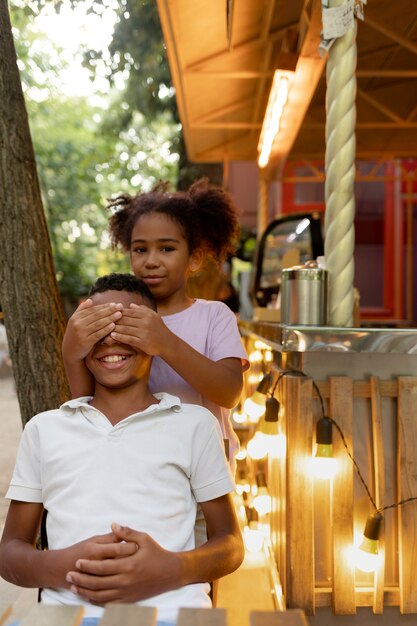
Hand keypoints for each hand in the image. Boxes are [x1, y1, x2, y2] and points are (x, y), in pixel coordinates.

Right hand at [50, 531, 137, 589]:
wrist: (60, 569)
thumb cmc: (78, 551)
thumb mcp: (92, 540)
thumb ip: (108, 537)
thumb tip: (123, 532)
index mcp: (95, 551)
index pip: (116, 548)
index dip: (130, 546)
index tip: (139, 544)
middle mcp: (95, 566)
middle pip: (118, 563)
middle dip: (132, 559)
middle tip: (142, 555)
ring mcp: (94, 580)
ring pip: (115, 578)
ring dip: (127, 573)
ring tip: (136, 568)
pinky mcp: (94, 590)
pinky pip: (109, 590)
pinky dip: (119, 586)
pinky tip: (126, 580)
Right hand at [62, 299, 122, 361]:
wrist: (70, 352)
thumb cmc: (75, 335)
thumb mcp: (75, 322)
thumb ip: (82, 311)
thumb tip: (90, 300)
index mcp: (76, 317)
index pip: (93, 310)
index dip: (104, 306)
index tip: (114, 304)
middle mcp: (77, 324)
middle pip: (96, 315)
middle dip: (110, 310)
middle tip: (120, 306)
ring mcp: (81, 333)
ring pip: (98, 324)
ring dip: (110, 318)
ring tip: (120, 314)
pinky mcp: (85, 342)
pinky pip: (97, 334)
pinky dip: (106, 329)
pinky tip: (113, 325)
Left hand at [66, 524, 181, 602]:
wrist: (170, 573)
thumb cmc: (157, 553)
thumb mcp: (144, 539)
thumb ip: (127, 532)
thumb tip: (113, 525)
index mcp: (129, 565)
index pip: (102, 567)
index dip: (87, 565)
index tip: (76, 562)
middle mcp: (126, 581)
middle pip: (98, 582)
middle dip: (81, 579)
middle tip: (68, 575)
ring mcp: (127, 592)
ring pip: (101, 595)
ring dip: (85, 592)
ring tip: (73, 587)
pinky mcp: (129, 600)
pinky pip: (109, 603)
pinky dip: (96, 601)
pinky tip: (88, 596)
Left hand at [110, 305, 171, 356]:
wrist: (167, 343)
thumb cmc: (159, 329)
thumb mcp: (153, 316)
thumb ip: (142, 310)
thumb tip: (130, 305)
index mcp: (146, 315)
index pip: (129, 311)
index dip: (118, 312)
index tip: (108, 313)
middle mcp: (145, 322)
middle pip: (125, 319)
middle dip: (113, 320)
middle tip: (102, 320)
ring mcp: (144, 332)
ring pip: (125, 328)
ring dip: (114, 328)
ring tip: (104, 327)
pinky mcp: (143, 342)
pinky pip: (128, 338)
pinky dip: (120, 336)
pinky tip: (112, 335)